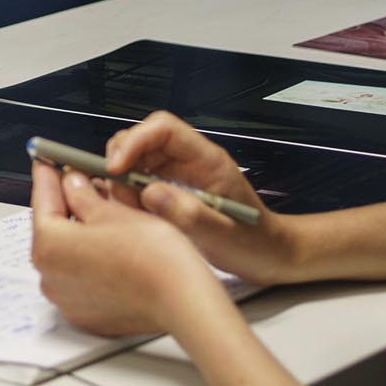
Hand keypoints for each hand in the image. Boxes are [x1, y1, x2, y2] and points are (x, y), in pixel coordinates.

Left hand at [28, 160, 221, 336]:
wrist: (182, 302)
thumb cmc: (152, 257)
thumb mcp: (112, 211)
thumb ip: (81, 195)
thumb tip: (71, 184)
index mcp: (49, 246)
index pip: (42, 200)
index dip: (47, 176)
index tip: (47, 161)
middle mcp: (50, 277)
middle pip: (52, 229)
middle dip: (66, 204)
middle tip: (78, 181)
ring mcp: (67, 299)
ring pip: (67, 254)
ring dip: (79, 232)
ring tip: (100, 211)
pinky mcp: (87, 314)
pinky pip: (79, 277)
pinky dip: (89, 258)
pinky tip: (108, 244)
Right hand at [101, 112, 295, 285]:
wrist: (269, 256)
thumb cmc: (256, 243)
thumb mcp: (224, 234)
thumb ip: (188, 214)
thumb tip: (148, 193)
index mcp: (207, 160)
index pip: (163, 129)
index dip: (134, 141)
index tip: (116, 167)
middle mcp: (189, 161)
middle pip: (142, 139)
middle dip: (121, 162)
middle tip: (119, 194)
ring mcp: (178, 175)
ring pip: (135, 161)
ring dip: (123, 183)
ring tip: (131, 211)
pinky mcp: (170, 191)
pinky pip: (138, 183)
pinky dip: (128, 198)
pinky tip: (137, 217)